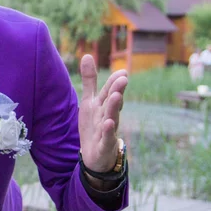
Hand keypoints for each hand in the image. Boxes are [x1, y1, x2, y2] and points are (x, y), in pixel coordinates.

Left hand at [78, 55, 127, 174]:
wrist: (95, 155)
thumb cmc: (94, 125)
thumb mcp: (89, 101)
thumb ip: (90, 80)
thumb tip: (87, 55)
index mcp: (104, 105)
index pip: (110, 91)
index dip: (114, 82)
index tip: (122, 72)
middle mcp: (108, 115)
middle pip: (113, 102)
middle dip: (117, 90)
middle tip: (123, 79)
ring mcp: (107, 130)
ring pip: (111, 117)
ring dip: (114, 107)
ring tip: (116, 96)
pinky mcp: (104, 144)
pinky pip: (107, 137)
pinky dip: (108, 131)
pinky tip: (108, 124)